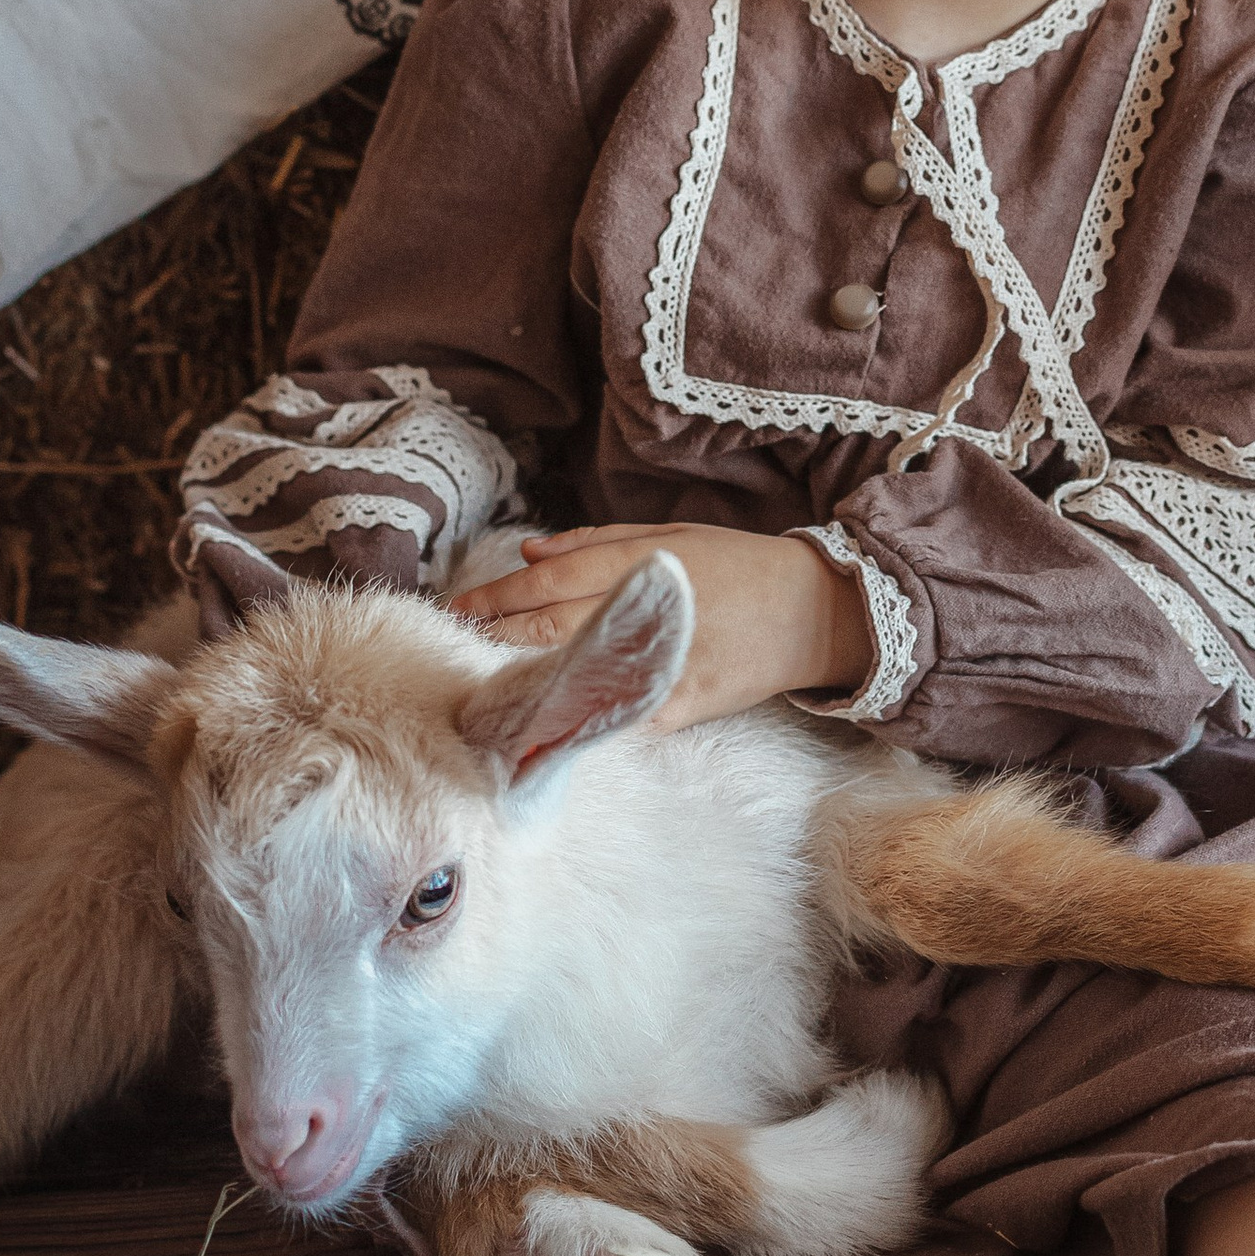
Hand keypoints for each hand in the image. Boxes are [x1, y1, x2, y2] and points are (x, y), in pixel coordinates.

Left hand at [448, 522, 872, 729]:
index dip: (496, 596)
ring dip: (520, 679)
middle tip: (444, 644)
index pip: (549, 582)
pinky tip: (536, 724)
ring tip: (473, 684)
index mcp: (642, 561)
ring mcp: (661, 665)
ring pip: (575, 675)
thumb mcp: (671, 532)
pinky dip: (575, 717)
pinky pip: (616, 716)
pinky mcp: (678, 709)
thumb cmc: (736, 566)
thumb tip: (527, 551)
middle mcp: (645, 611)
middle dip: (491, 636)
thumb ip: (595, 541)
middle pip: (548, 626)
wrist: (811, 613)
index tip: (453, 607)